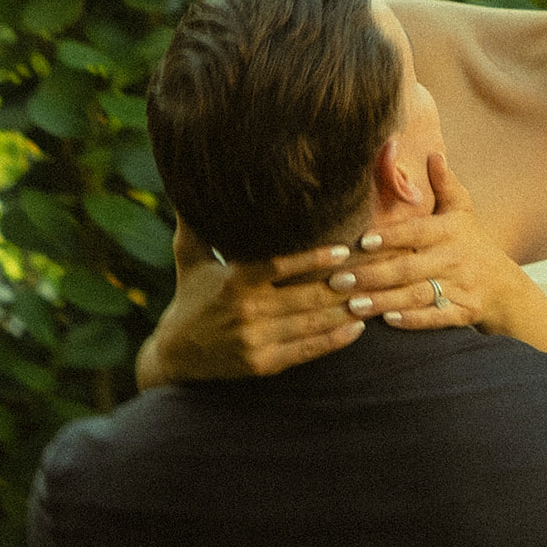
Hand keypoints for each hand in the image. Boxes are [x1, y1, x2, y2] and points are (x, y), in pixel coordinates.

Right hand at [137, 219, 364, 387]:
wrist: (174, 355)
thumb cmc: (189, 298)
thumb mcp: (189, 259)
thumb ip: (196, 224)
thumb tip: (188, 183)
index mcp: (234, 281)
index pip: (280, 266)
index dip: (313, 259)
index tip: (343, 251)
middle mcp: (246, 311)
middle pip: (305, 296)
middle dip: (341, 286)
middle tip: (372, 273)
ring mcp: (255, 340)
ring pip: (311, 323)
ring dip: (345, 312)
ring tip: (373, 297)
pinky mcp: (263, 364)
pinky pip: (307, 351)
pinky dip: (334, 340)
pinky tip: (356, 329)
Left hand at [328, 154, 517, 332]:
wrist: (505, 287)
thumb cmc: (472, 243)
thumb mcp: (463, 210)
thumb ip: (445, 183)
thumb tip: (433, 152)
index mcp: (450, 231)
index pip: (417, 232)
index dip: (391, 236)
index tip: (362, 241)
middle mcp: (455, 259)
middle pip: (410, 268)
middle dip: (373, 275)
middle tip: (339, 279)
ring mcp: (461, 287)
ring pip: (418, 295)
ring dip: (384, 301)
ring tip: (352, 304)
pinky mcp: (464, 312)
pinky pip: (436, 317)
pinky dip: (413, 320)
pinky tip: (387, 321)